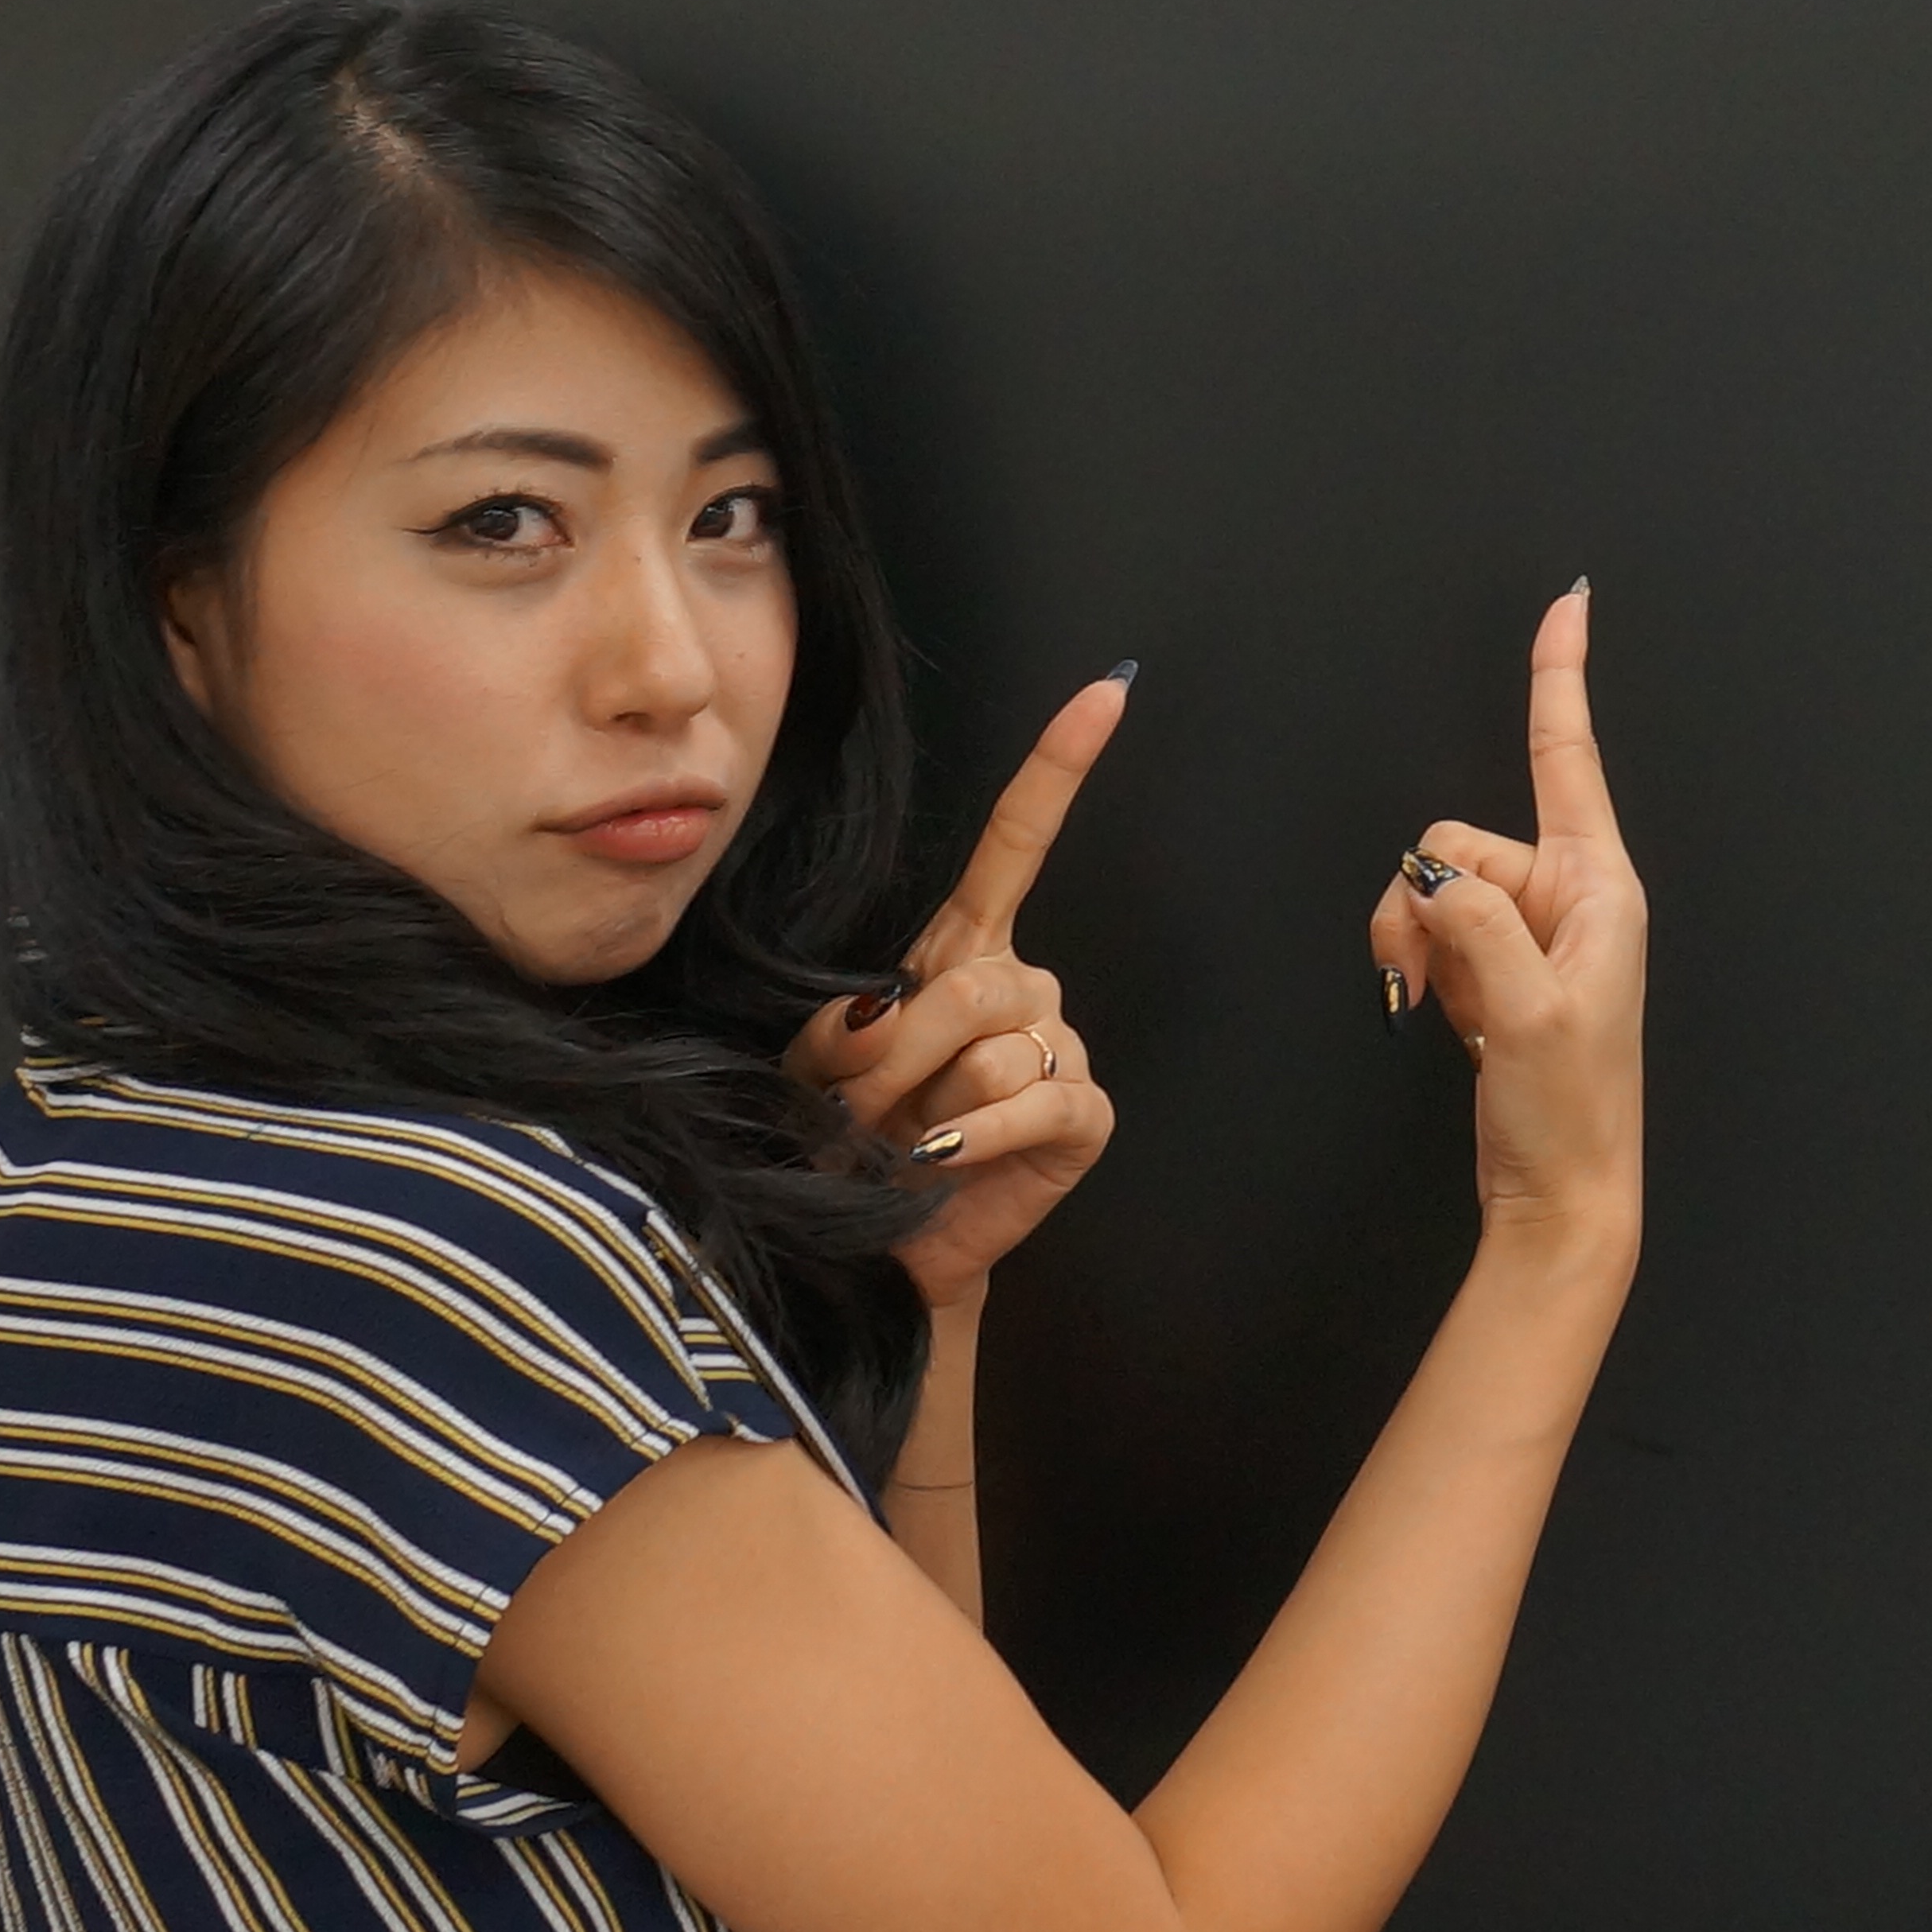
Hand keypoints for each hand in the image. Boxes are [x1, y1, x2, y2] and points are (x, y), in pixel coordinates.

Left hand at [789, 670, 1130, 1311]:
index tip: (1109, 692)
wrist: (875, 1239)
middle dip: (896, 1056)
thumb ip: (852, 1022)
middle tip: (851, 1112)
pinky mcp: (1081, 1118)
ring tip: (894, 1145)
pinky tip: (936, 1161)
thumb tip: (888, 1012)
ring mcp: (1059, 1049)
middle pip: (975, 984)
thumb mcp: (822, 1061)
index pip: (1018, 841)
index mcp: (964, 949)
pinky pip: (1032, 1106)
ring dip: (922, 1106)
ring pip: (996, 1051)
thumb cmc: (847, 1141)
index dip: (1060, 769)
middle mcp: (1023, 988)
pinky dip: (973, 1140)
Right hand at [1367, 585, 1645, 1245]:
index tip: (1566, 606)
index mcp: (1600, 889)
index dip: (1559, 679)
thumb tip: (1428, 878)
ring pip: (1431, 891)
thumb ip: (1474, 923)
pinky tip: (1450, 1023)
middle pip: (1457, 842)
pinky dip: (1424, 973)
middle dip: (1426, 904)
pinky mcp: (1498, 974)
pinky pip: (1432, 936)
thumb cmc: (1570, 1111)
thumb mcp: (1529, 1010)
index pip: (1568, 760)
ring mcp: (1530, 937)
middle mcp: (1569, 900)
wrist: (1562, 1196)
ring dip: (1417, 945)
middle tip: (1440, 985)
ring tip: (1445, 1011)